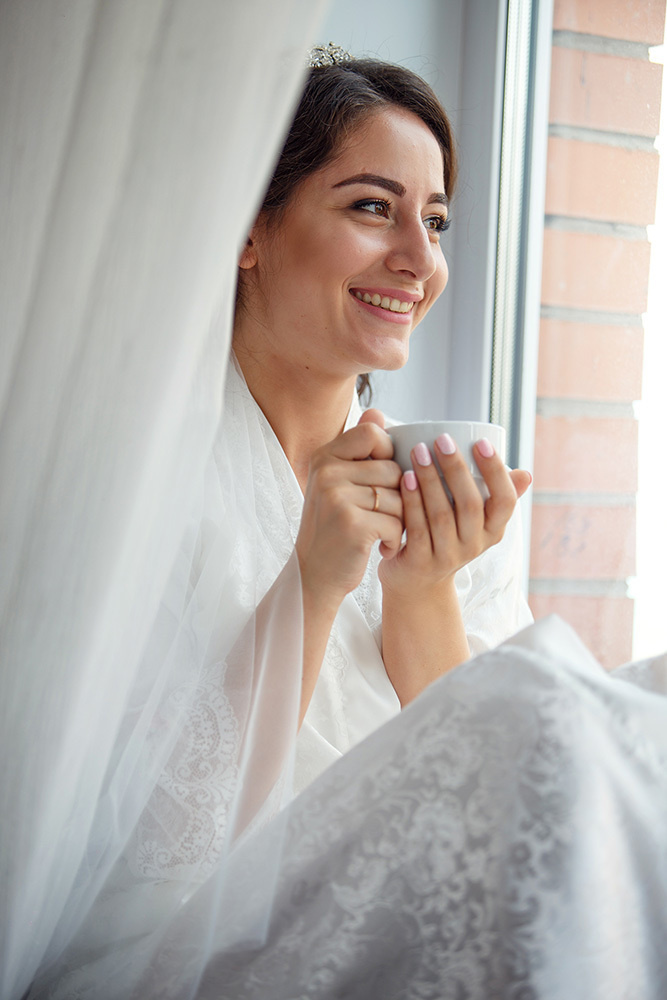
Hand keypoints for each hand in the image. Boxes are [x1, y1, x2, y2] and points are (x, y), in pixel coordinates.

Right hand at [296, 410, 403, 612]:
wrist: (314, 575)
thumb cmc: (334, 529)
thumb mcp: (339, 484)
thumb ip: (359, 450)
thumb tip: (378, 412)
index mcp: (324, 456)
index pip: (374, 434)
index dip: (390, 455)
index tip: (382, 482)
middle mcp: (327, 472)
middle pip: (394, 469)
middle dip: (398, 497)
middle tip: (381, 517)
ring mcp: (337, 497)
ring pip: (399, 497)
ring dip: (399, 521)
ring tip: (380, 533)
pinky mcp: (351, 524)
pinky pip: (396, 522)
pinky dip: (394, 540)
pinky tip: (379, 547)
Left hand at [378, 432, 531, 597]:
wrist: (417, 583)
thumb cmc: (447, 537)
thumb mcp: (475, 521)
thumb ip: (495, 495)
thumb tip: (525, 475)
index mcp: (493, 530)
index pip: (505, 502)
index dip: (495, 472)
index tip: (481, 443)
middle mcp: (474, 545)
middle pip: (470, 505)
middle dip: (456, 469)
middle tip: (442, 440)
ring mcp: (447, 556)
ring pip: (441, 515)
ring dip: (430, 480)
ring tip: (418, 452)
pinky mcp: (421, 563)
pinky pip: (417, 529)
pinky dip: (412, 501)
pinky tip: (404, 478)